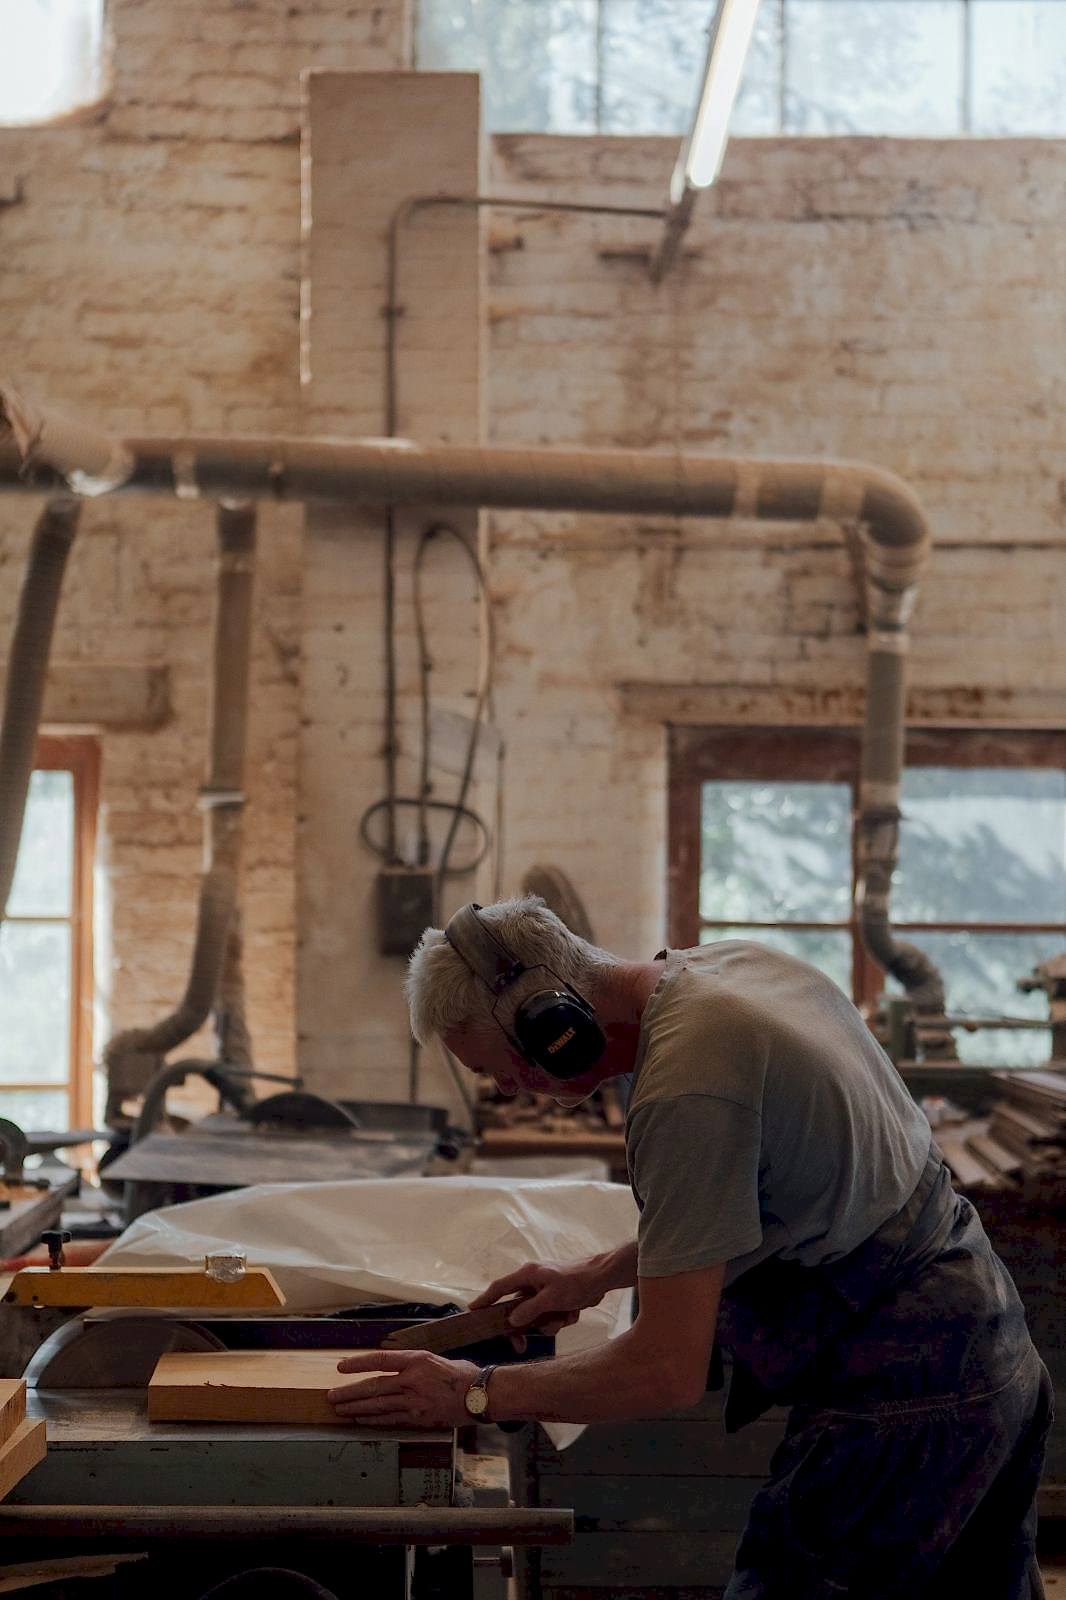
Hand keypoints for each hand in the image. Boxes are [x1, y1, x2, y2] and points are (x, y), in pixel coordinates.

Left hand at [328, 1351, 480, 1428]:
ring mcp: (415, 1401)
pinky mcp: (419, 1419)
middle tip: (331, 1395)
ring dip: (356, 1407)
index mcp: (417, 1360)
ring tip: (339, 1409)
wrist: (480, 1395)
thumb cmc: (462, 1375)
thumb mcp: (436, 1359)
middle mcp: (413, 1380)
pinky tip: (360, 1419)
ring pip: (378, 1405)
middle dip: (349, 1391)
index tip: (341, 1367)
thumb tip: (397, 1368)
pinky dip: (373, 1419)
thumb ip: (415, 1364)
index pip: (380, 1360)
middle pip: (374, 1386)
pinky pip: (390, 1420)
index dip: (358, 1363)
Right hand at [470, 1259, 605, 1335]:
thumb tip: (512, 1320)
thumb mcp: (552, 1298)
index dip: (485, 1300)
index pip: (499, 1287)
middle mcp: (533, 1281)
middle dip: (525, 1326)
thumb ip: (530, 1310)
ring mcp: (545, 1289)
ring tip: (566, 1315)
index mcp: (528, 1274)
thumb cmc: (577, 1282)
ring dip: (550, 1322)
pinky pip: (551, 1314)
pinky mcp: (557, 1297)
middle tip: (521, 1345)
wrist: (604, 1277)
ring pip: (537, 1315)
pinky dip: (561, 1317)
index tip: (472, 1311)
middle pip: (518, 1308)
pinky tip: (574, 1311)